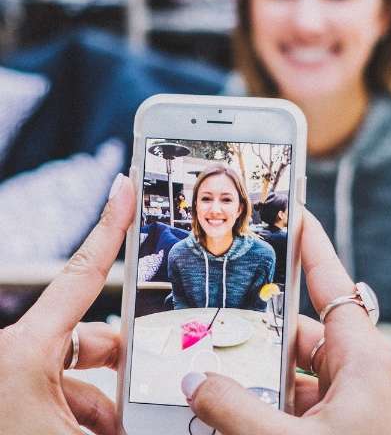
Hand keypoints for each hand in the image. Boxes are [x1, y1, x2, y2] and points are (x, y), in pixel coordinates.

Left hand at [0, 173, 135, 434]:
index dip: (109, 227)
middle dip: (123, 368)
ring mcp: (14, 380)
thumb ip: (122, 421)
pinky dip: (83, 417)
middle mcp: (16, 357)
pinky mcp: (14, 398)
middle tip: (151, 390)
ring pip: (75, 378)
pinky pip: (58, 398)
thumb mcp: (69, 434)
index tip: (124, 189)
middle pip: (90, 341)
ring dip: (104, 408)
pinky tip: (100, 432)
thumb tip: (167, 418)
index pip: (83, 274)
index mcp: (25, 352)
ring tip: (124, 427)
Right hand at [184, 210, 390, 434]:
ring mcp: (351, 408)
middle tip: (213, 316)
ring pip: (294, 376)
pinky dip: (266, 409)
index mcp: (365, 360)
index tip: (292, 213)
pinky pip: (297, 408)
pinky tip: (228, 415)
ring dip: (255, 379)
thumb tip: (197, 383)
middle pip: (301, 333)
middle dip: (257, 331)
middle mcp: (360, 376)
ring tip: (210, 371)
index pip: (333, 284)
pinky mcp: (340, 432)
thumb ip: (239, 414)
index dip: (311, 247)